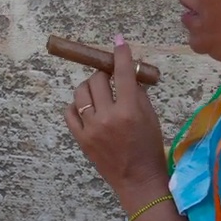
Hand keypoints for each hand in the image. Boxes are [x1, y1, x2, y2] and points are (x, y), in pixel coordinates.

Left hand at [63, 35, 168, 202]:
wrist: (138, 180)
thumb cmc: (149, 147)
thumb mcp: (150, 117)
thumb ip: (138, 93)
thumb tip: (127, 71)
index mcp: (130, 110)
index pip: (123, 73)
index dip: (121, 54)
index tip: (118, 41)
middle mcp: (108, 117)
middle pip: (97, 79)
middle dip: (104, 74)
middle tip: (110, 79)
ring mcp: (91, 128)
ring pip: (81, 92)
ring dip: (90, 88)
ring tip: (99, 95)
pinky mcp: (80, 138)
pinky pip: (70, 112)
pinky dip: (77, 106)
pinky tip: (87, 109)